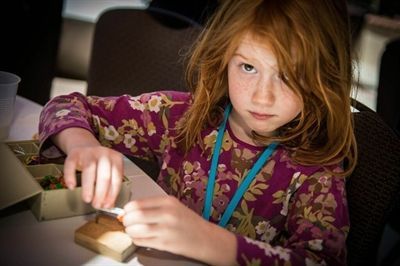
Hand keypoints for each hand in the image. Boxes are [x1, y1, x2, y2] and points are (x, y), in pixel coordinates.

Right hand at [63, 144, 123, 208]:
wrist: (85, 146)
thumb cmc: (99, 162)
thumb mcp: (109, 170)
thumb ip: (110, 185)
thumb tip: (108, 205)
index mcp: (116, 158)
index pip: (116, 178)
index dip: (112, 193)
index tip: (107, 205)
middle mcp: (104, 153)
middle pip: (104, 175)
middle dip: (101, 193)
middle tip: (97, 205)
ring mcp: (89, 152)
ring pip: (89, 170)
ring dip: (88, 187)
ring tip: (87, 199)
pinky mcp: (74, 153)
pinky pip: (71, 165)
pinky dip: (70, 176)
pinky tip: (72, 187)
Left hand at [122, 196, 236, 264]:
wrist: (205, 238)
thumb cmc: (188, 222)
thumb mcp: (173, 207)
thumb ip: (153, 206)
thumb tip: (130, 210)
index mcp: (168, 201)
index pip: (137, 203)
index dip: (127, 209)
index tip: (126, 212)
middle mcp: (167, 214)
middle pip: (135, 216)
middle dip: (127, 221)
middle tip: (127, 223)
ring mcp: (166, 229)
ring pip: (136, 230)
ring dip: (130, 231)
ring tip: (133, 231)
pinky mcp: (165, 243)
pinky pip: (142, 241)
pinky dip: (137, 240)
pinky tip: (141, 238)